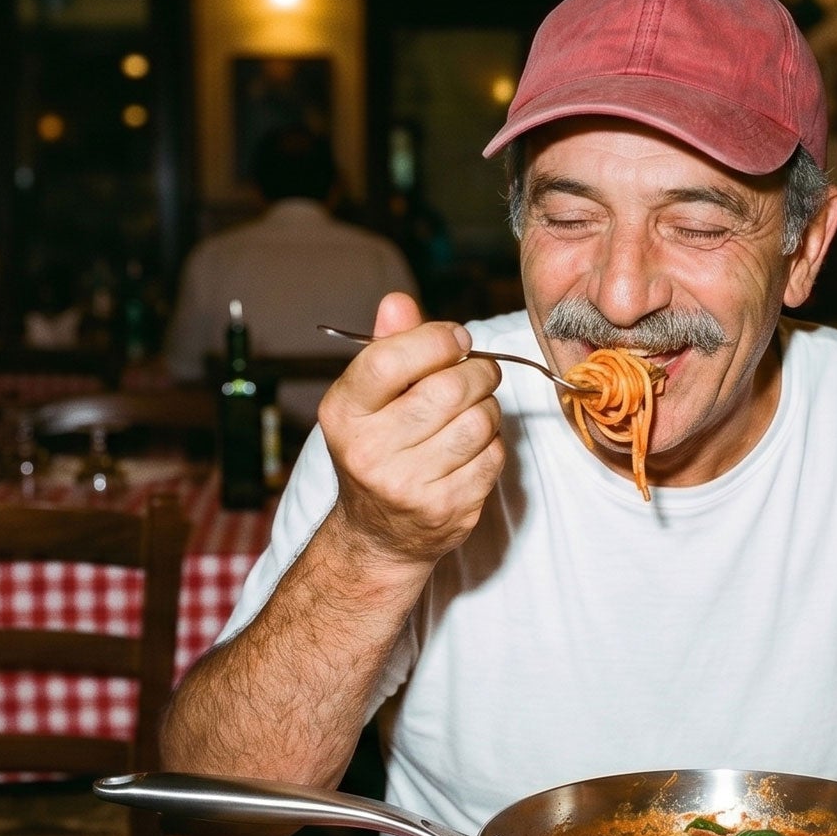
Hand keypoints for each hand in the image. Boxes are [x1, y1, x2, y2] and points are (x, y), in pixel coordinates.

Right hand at [317, 292, 504, 567]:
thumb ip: (387, 347)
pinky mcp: (447, 510)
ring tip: (472, 411)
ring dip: (488, 408)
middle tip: (478, 372)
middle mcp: (369, 452)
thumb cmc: (378, 448)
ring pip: (479, 421)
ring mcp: (408, 486)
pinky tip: (471, 447)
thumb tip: (398, 301)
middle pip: (448, 389)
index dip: (436, 338)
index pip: (391, 358)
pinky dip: (492, 444)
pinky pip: (493, 456)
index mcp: (343, 414)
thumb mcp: (368, 398)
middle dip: (477, 371)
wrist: (378, 534)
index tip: (455, 339)